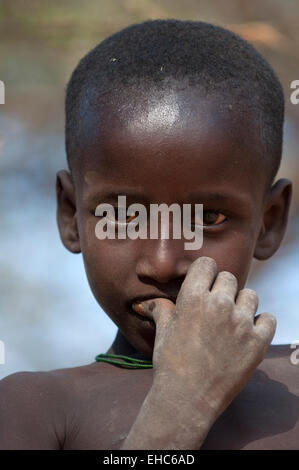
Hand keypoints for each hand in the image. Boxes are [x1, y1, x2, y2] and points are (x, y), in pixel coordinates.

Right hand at [133, 256, 275, 416]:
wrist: (186, 399)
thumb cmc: (170, 363)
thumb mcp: (163, 331)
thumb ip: (161, 309)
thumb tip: (147, 302)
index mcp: (193, 297)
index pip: (207, 264)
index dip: (205, 273)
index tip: (204, 283)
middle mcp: (219, 304)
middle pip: (229, 278)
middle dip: (221, 289)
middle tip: (215, 308)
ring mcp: (241, 323)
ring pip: (250, 295)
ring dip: (241, 304)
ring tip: (231, 321)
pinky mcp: (258, 342)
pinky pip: (268, 318)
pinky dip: (261, 323)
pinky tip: (248, 332)